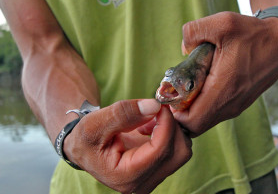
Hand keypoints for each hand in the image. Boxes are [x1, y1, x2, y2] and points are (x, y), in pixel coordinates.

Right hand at [64, 99, 191, 192]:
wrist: (85, 150)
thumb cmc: (86, 140)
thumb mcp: (95, 124)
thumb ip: (123, 114)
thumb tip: (154, 106)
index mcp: (126, 177)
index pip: (161, 150)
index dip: (166, 123)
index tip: (159, 104)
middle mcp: (143, 183)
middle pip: (179, 152)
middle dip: (172, 126)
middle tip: (157, 108)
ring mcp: (152, 177)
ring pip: (182, 150)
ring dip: (172, 128)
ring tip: (150, 118)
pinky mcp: (157, 169)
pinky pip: (176, 149)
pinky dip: (170, 132)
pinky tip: (151, 126)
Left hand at [173, 12, 277, 136]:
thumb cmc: (254, 35)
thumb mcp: (222, 23)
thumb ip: (194, 32)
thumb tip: (183, 48)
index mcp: (224, 89)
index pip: (192, 121)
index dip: (174, 115)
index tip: (169, 97)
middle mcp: (230, 104)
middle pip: (196, 125)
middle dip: (180, 112)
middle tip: (175, 92)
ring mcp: (235, 107)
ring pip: (205, 120)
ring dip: (191, 109)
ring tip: (188, 87)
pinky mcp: (238, 104)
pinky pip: (214, 113)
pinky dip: (202, 106)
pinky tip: (202, 86)